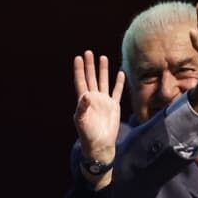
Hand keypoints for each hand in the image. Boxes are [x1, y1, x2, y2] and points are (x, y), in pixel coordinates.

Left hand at [72, 50, 124, 167]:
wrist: (100, 145)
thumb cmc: (88, 135)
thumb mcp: (82, 122)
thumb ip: (82, 109)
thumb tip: (86, 95)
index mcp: (83, 101)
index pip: (81, 81)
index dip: (79, 70)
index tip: (78, 58)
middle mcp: (93, 98)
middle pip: (91, 78)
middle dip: (89, 66)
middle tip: (88, 52)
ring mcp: (104, 101)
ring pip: (103, 82)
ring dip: (103, 70)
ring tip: (102, 57)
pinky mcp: (114, 106)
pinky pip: (117, 91)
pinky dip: (119, 83)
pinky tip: (120, 73)